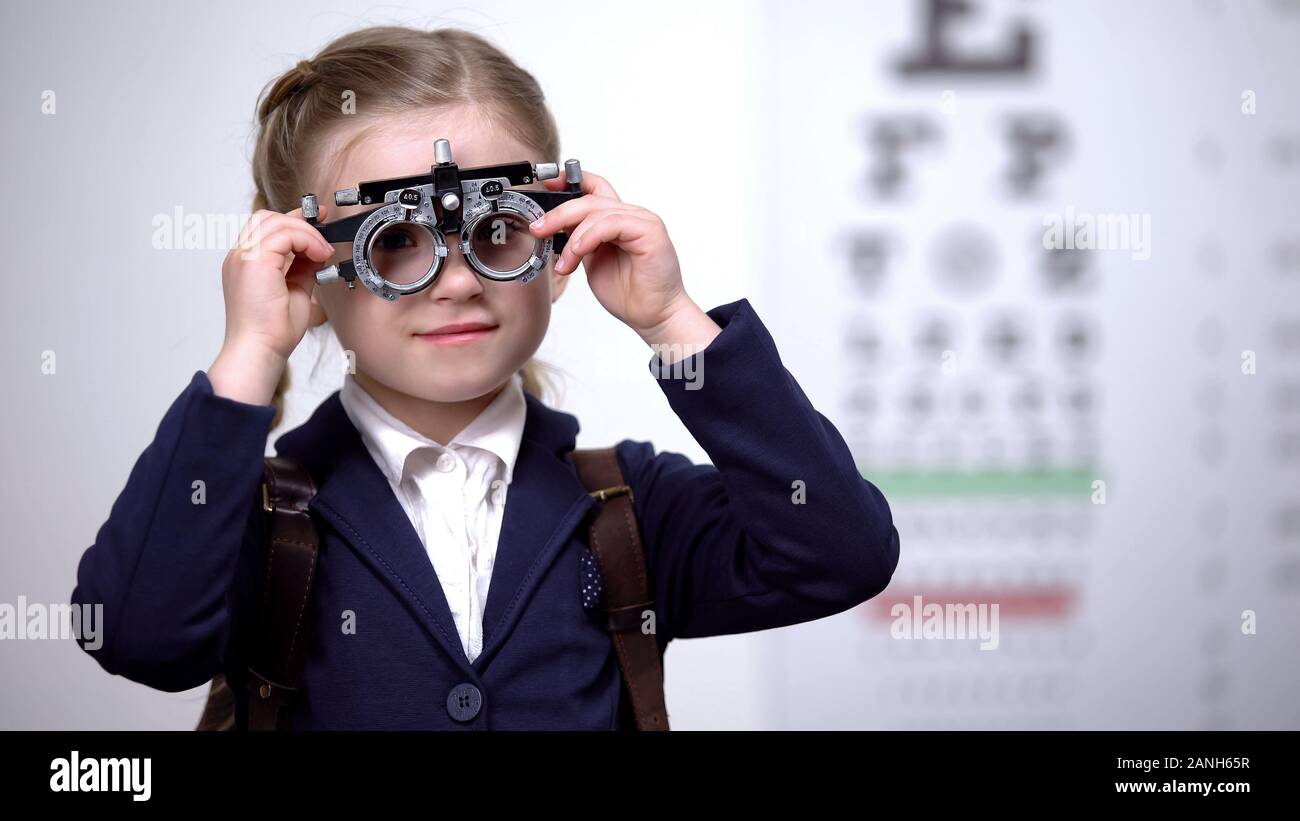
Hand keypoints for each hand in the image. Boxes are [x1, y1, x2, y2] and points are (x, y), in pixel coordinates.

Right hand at [208, 207, 333, 404]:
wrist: (260, 349)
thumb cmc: (272, 331)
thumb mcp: (295, 290)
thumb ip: (302, 269)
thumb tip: (316, 253)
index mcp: (245, 264)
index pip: (266, 228)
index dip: (294, 221)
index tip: (319, 222)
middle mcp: (239, 257)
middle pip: (267, 218)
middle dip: (299, 222)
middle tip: (323, 238)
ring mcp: (243, 257)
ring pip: (275, 222)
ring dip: (306, 233)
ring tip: (322, 253)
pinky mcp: (253, 261)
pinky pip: (283, 234)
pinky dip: (306, 240)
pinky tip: (318, 256)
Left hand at [529, 170, 716, 349]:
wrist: (653, 316)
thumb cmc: (628, 293)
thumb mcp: (591, 261)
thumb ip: (579, 240)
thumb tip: (552, 226)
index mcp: (618, 220)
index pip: (594, 187)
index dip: (568, 181)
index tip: (545, 184)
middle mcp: (632, 215)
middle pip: (589, 198)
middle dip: (557, 213)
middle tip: (538, 229)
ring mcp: (642, 220)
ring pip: (597, 211)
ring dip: (572, 237)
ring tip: (564, 264)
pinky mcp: (650, 230)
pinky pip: (610, 223)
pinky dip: (588, 238)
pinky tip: (577, 254)